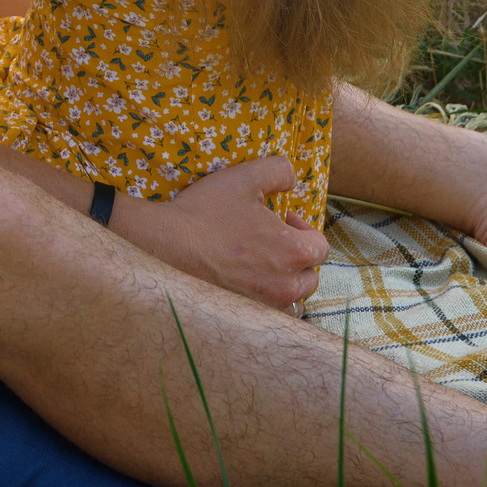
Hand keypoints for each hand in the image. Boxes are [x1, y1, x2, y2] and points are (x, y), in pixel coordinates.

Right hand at [120, 157, 325, 312]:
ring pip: (292, 299)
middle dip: (298, 257)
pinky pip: (268, 313)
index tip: (282, 220)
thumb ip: (280, 170)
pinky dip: (266, 300)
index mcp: (292, 252)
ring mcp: (263, 305)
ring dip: (286, 281)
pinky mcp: (243, 316)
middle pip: (311, 276)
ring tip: (262, 264)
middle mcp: (284, 286)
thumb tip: (294, 179)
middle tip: (272, 240)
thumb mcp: (245, 177)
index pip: (321, 247)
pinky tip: (246, 282)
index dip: (304, 229)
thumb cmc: (207, 211)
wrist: (166, 244)